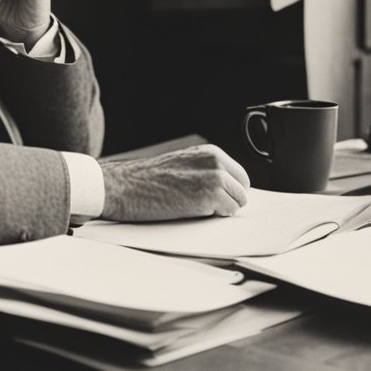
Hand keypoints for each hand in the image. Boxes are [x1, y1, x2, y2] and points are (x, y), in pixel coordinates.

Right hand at [99, 145, 250, 221]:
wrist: (126, 185)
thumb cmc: (148, 180)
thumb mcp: (184, 166)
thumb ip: (206, 172)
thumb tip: (227, 190)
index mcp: (210, 152)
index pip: (240, 176)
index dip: (231, 191)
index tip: (219, 199)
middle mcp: (215, 161)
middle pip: (243, 189)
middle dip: (230, 200)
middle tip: (207, 206)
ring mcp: (214, 177)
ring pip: (238, 202)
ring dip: (221, 210)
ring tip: (195, 207)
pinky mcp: (209, 194)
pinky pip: (228, 213)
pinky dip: (214, 217)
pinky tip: (193, 211)